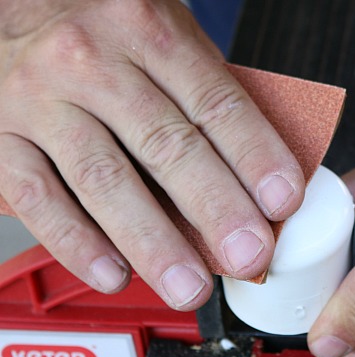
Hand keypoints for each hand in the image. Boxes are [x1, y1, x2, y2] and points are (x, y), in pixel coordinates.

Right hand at [0, 0, 304, 308]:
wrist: (13, 1)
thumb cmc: (103, 27)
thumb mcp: (164, 35)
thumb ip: (203, 94)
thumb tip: (256, 176)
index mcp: (147, 31)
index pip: (215, 102)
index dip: (254, 156)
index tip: (282, 201)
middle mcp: (91, 62)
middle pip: (166, 146)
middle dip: (216, 210)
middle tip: (249, 255)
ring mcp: (41, 99)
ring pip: (105, 181)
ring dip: (154, 243)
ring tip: (189, 286)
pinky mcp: (1, 134)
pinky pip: (39, 198)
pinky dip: (78, 243)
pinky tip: (114, 274)